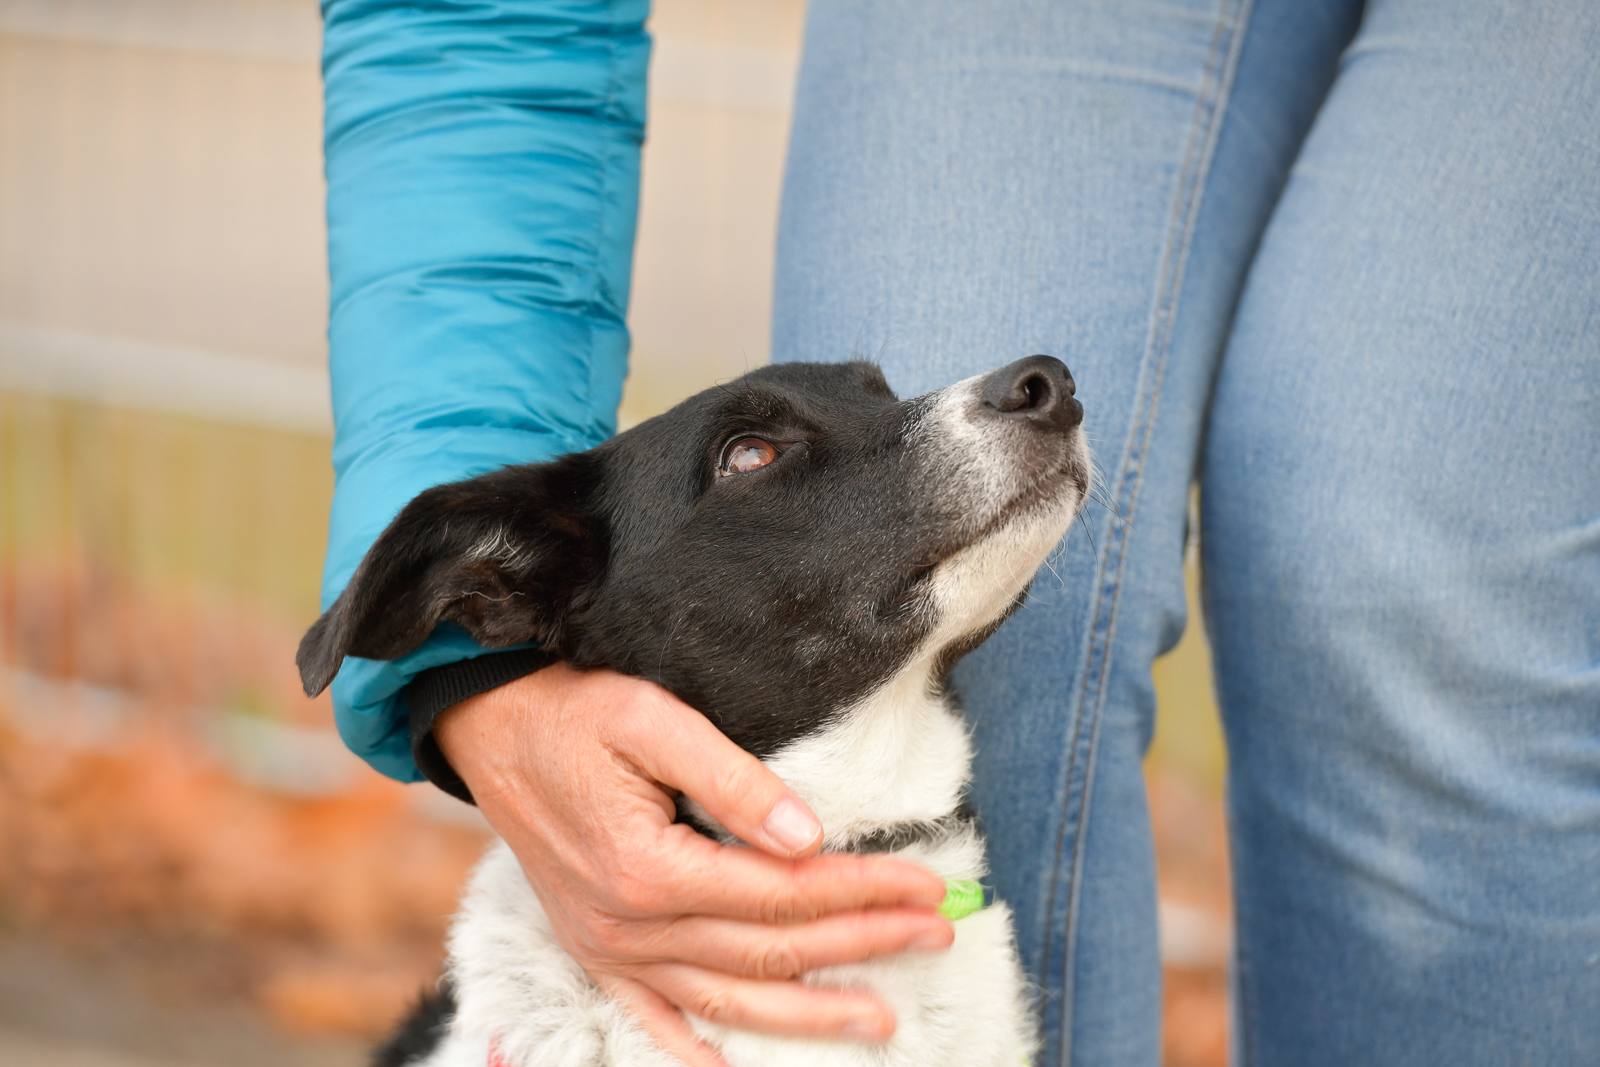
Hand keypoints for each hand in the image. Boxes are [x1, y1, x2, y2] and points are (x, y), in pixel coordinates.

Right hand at [433, 663, 953, 1066]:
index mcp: (648, 868)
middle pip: (770, 950)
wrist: (489, 726)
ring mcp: (609, 949)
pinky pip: (653, 1021)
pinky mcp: (595, 952)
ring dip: (809, 1013)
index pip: (784, 892)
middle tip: (936, 935)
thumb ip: (733, 779)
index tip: (926, 884)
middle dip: (862, 944)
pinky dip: (700, 1051)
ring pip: (727, 1000)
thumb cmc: (573, 712)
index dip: (863, 889)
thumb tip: (808, 835)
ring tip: (882, 1020)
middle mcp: (629, 926)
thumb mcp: (651, 719)